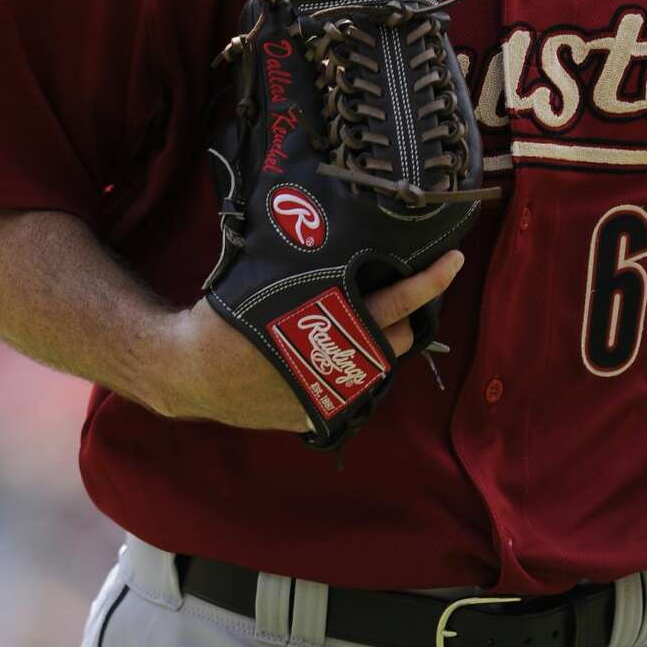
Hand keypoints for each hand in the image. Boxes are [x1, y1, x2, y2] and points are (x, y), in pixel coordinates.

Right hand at [157, 250, 464, 430]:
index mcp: (331, 325)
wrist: (192, 372)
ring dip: (375, 345)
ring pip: (376, 369)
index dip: (430, 281)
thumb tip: (326, 230)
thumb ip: (311, 271)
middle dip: (405, 318)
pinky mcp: (314, 416)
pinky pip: (348, 390)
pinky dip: (346, 370)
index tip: (454, 260)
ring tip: (358, 323)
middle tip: (397, 294)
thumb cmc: (227, 317)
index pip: (398, 301)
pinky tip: (328, 353)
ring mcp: (330, 396)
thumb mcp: (270, 281)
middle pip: (399, 341)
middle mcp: (339, 365)